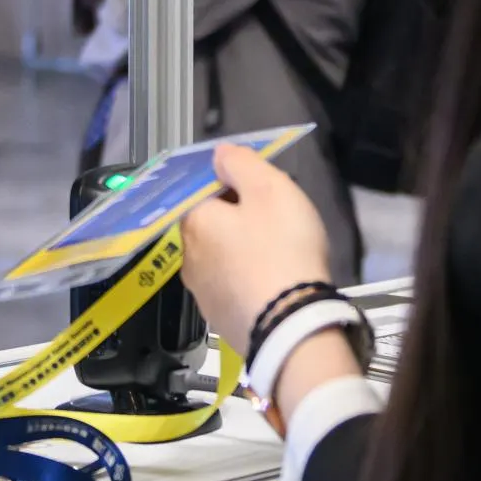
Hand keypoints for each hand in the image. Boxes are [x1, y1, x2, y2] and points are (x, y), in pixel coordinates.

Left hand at [179, 141, 339, 349]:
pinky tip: (274, 284)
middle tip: (276, 220)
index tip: (262, 190)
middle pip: (209, 225)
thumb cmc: (282, 249)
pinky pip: (232, 289)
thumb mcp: (270, 190)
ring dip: (242, 251)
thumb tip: (219, 154)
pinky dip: (249, 281)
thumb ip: (242, 164)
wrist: (292, 326)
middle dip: (237, 219)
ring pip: (220, 258)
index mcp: (193, 222)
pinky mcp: (221, 320)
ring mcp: (202, 294)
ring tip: (280, 252)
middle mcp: (187, 258)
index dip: (231, 184)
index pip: (201, 190)